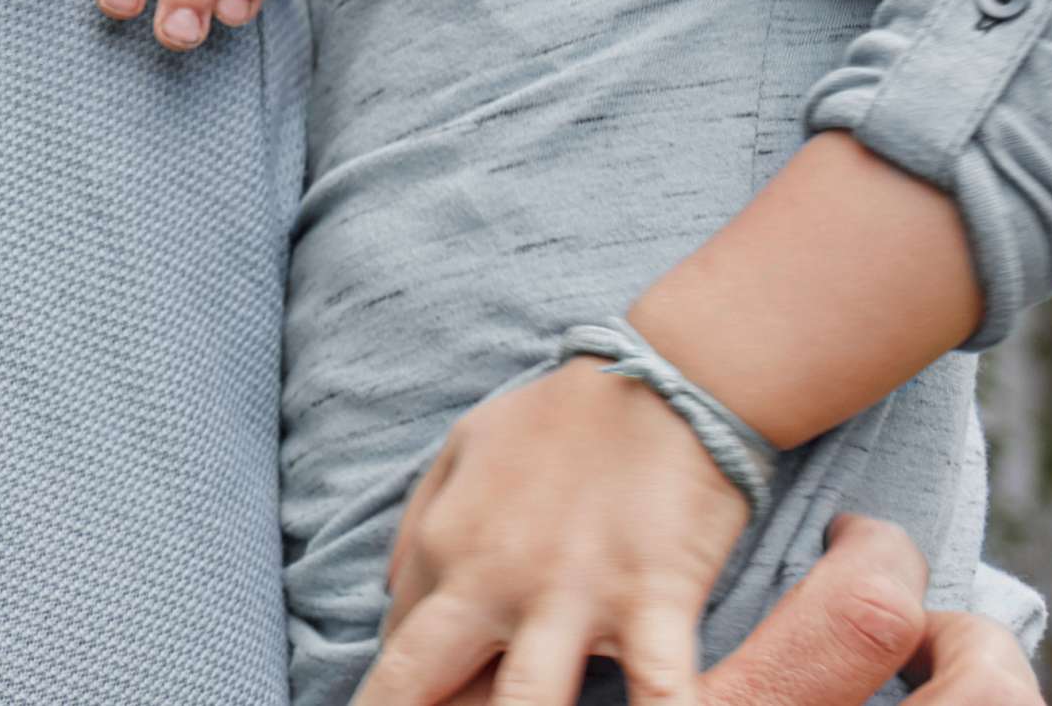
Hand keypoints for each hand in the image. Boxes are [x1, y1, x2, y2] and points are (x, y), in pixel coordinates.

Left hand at [359, 356, 753, 705]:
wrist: (664, 379)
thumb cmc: (559, 418)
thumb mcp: (461, 450)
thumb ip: (418, 526)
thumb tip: (387, 600)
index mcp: (448, 546)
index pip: (402, 652)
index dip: (399, 698)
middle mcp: (497, 580)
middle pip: (427, 684)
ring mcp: (576, 596)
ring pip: (525, 705)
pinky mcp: (656, 601)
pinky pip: (660, 691)